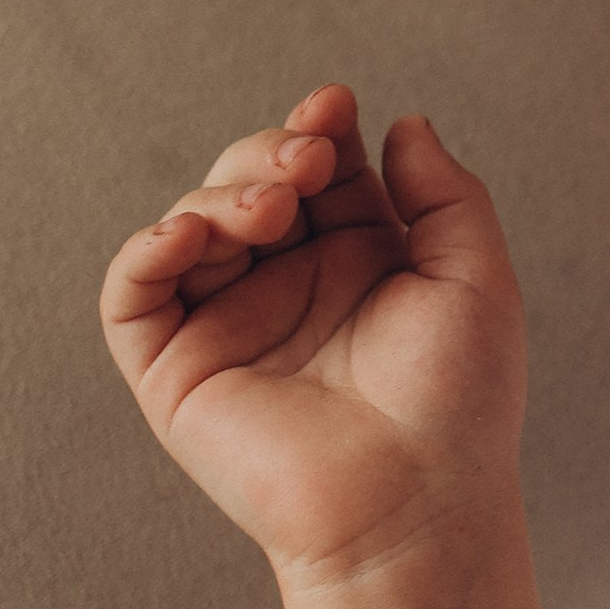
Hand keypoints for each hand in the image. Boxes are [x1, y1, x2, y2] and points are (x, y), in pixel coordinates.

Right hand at [100, 84, 525, 591]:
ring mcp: (230, 324)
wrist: (418, 502)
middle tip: (305, 165)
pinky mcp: (177, 373)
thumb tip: (402, 123)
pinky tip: (189, 233)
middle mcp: (291, 285)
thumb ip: (446, 194)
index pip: (320, 167)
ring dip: (221, 192)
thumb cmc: (459, 405)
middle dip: (268, 152)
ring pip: (192, 222)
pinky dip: (145, 251)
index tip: (333, 106)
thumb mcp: (476, 278)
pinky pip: (133, 296)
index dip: (317, 126)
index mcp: (360, 260)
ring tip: (270, 207)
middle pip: (249, 180)